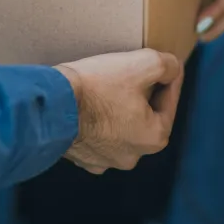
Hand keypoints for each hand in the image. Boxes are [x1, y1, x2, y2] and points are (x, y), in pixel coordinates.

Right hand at [55, 49, 183, 174]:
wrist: (50, 105)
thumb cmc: (96, 86)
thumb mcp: (142, 63)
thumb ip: (167, 64)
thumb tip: (172, 68)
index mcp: (154, 137)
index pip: (169, 100)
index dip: (167, 77)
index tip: (162, 62)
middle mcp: (132, 156)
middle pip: (144, 116)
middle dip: (140, 95)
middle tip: (129, 73)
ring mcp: (103, 160)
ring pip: (119, 128)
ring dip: (116, 110)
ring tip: (105, 88)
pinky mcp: (80, 157)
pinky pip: (94, 136)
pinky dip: (94, 122)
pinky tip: (86, 107)